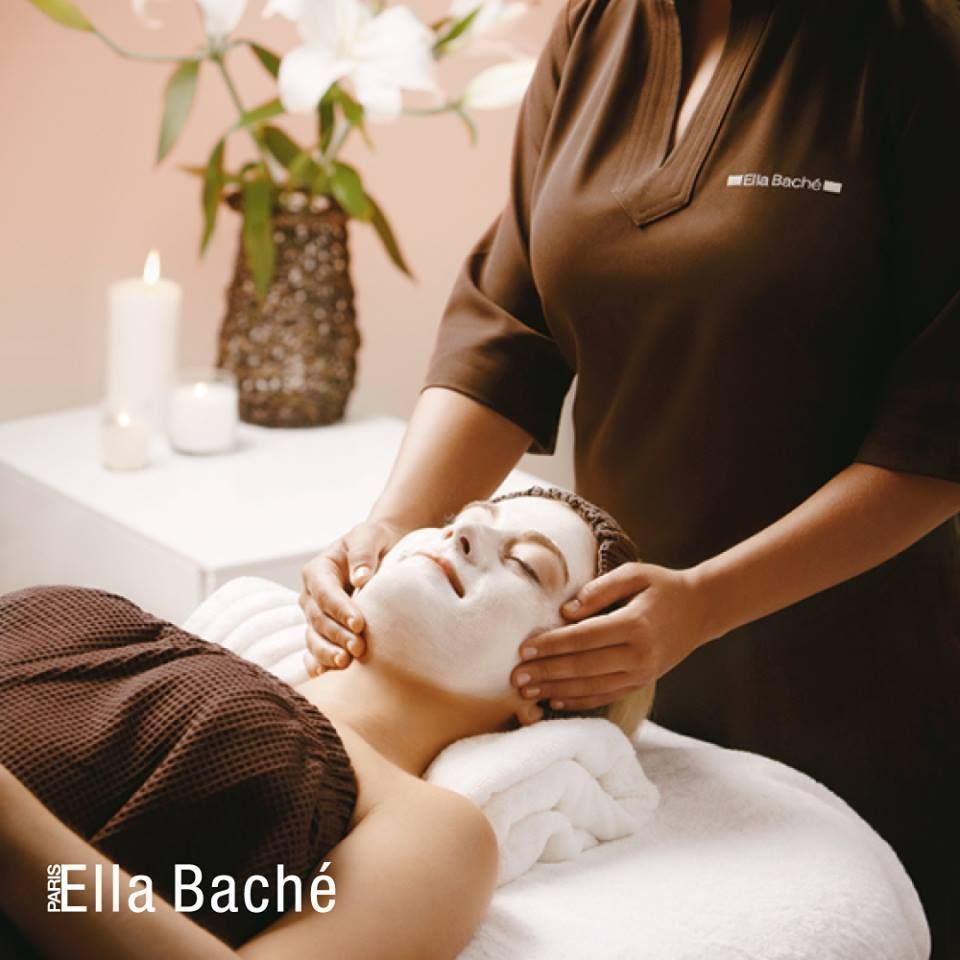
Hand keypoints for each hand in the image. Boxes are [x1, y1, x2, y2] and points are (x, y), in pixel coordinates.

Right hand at [300, 519, 406, 675]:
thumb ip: (364, 552)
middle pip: (318, 619)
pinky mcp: (324, 632)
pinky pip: (315, 649)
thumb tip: (361, 578)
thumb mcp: (370, 536)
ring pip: (314, 637)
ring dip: (327, 652)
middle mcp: (311, 595)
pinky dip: (316, 662)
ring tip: (345, 663)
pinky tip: (322, 672)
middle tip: (358, 648)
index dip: (339, 609)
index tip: (359, 623)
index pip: (325, 592)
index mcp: (318, 570)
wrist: (382, 552)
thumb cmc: (374, 542)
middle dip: (337, 635)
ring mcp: (315, 616)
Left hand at [509, 562, 711, 710]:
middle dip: (546, 672)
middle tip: (515, 677)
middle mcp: (639, 654)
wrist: (701, 610)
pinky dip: (578, 701)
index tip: (524, 648)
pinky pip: (605, 696)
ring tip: (526, 692)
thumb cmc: (662, 587)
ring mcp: (642, 674)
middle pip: (583, 667)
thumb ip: (600, 589)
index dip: (552, 644)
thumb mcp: (634, 574)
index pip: (585, 638)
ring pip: (591, 687)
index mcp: (635, 624)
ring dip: (556, 690)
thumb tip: (566, 612)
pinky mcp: (641, 683)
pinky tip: (554, 699)